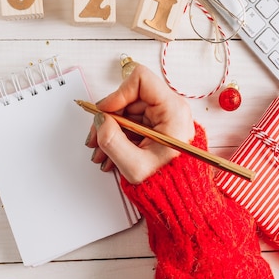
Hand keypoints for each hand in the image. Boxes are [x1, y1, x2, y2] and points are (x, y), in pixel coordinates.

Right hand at [85, 64, 194, 183]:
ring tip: (101, 151)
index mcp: (172, 111)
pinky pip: (128, 123)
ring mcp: (160, 118)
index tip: (105, 112)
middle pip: (128, 98)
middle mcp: (168, 109)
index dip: (118, 94)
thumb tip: (100, 122)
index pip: (140, 80)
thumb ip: (112, 141)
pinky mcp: (154, 127)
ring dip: (109, 130)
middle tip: (96, 137)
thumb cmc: (169, 184)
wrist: (181, 198)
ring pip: (125, 112)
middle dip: (107, 118)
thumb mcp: (135, 166)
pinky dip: (116, 136)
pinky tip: (110, 154)